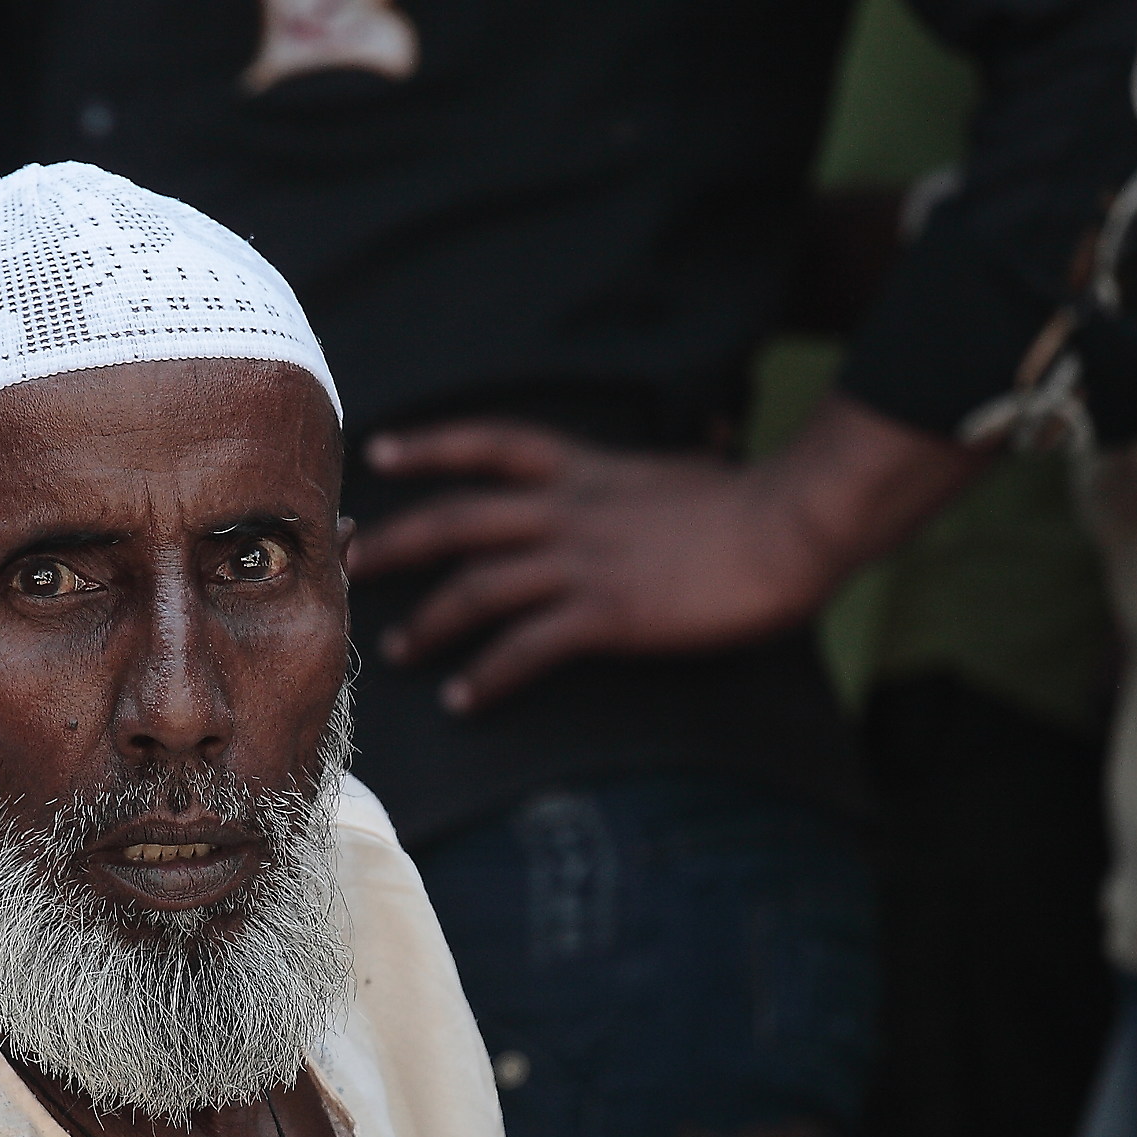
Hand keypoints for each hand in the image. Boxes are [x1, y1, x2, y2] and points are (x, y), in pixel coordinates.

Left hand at [346, 392, 982, 713]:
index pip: (490, 445)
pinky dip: (488, 676)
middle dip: (391, 542)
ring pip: (475, 588)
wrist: (793, 525)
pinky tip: (464, 700)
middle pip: (454, 519)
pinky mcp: (606, 614)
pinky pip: (526, 649)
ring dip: (427, 622)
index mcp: (586, 468)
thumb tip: (703, 436)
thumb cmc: (755, 501)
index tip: (380, 452)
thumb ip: (659, 470)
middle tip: (343, 563)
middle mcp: (568, 510)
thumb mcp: (692, 466)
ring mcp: (582, 562)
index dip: (431, 445)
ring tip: (395, 652)